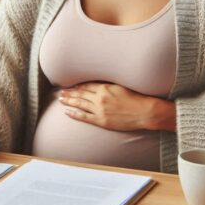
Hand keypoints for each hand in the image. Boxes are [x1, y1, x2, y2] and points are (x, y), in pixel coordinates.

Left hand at [59, 82, 175, 131]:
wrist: (144, 112)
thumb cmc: (136, 98)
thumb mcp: (121, 86)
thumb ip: (108, 85)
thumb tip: (99, 83)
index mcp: (105, 88)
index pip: (86, 86)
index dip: (77, 86)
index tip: (70, 86)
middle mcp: (100, 98)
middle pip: (80, 94)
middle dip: (69, 93)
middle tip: (60, 92)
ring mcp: (100, 110)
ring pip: (80, 104)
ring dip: (69, 102)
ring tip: (61, 100)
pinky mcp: (102, 121)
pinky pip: (85, 117)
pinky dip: (75, 114)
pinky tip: (67, 112)